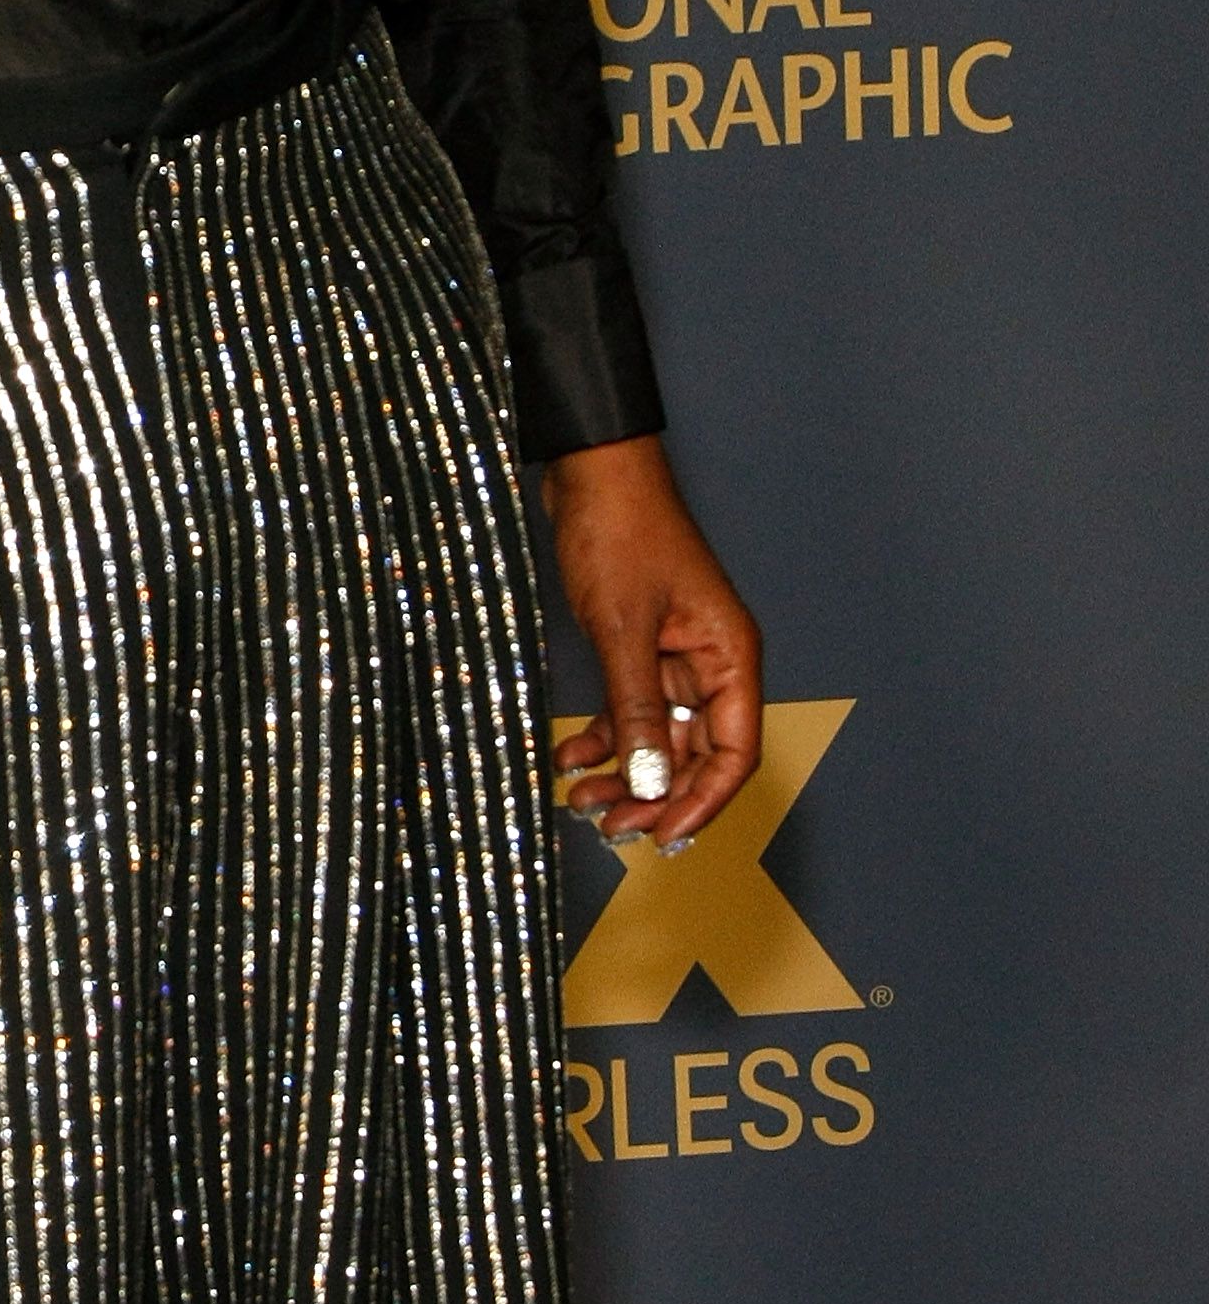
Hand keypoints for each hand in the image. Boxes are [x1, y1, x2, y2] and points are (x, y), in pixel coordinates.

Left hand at [540, 432, 760, 853]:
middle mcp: (710, 660)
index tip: (662, 835)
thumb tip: (651, 784)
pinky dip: (603, 734)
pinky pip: (629, 705)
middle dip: (653, 792)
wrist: (590, 468)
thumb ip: (638, 708)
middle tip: (607, 824)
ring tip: (579, 800)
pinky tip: (570, 758)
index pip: (734, 752)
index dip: (702, 800)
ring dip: (622, 770)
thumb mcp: (624, 629)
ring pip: (656, 733)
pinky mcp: (638, 643)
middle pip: (694, 751)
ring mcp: (673, 653)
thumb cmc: (621, 530)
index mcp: (729, 656)